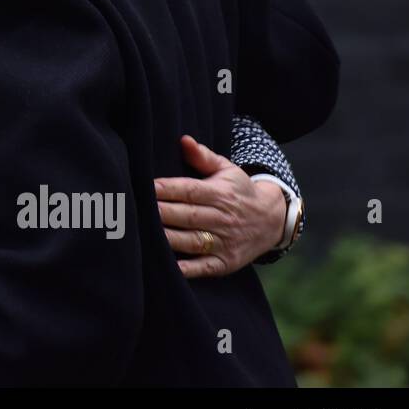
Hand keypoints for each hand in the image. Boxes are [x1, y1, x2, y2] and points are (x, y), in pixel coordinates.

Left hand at [154, 135, 287, 277]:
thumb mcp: (227, 170)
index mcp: (220, 194)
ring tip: (143, 234)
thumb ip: (203, 156)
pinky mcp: (225, 263)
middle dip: (162, 213)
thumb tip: (183, 139)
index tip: (147, 186)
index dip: (168, 189)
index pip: (191, 191)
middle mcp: (223, 219)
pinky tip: (167, 266)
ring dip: (168, 239)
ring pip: (192, 241)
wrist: (273, 221)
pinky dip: (186, 269)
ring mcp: (224, 243)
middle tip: (136, 209)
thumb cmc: (239, 191)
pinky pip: (203, 268)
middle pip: (188, 216)